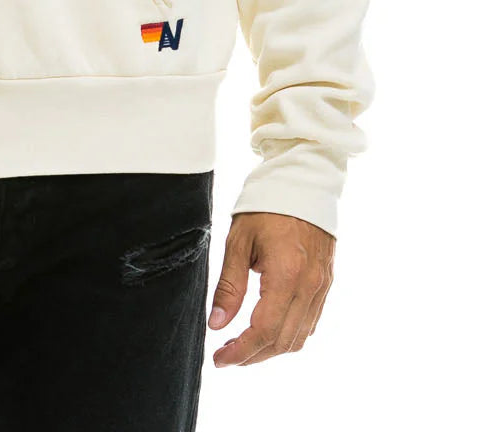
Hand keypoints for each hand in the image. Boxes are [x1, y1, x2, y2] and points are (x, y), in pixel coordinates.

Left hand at [207, 211, 333, 366]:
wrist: (303, 182)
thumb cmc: (266, 206)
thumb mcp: (239, 241)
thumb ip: (229, 285)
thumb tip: (217, 325)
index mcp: (286, 275)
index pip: (263, 331)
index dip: (240, 352)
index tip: (219, 359)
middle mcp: (309, 287)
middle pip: (282, 341)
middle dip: (252, 356)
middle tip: (226, 356)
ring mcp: (321, 287)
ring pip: (299, 338)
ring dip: (271, 350)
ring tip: (244, 346)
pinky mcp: (326, 284)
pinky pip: (309, 323)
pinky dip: (289, 335)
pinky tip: (268, 330)